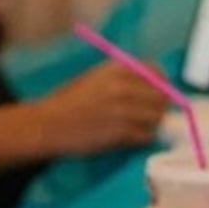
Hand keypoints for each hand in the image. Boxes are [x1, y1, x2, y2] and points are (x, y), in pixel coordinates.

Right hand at [34, 62, 168, 157]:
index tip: (158, 92)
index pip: (156, 72)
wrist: (47, 124)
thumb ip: (123, 76)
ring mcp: (123, 110)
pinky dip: (142, 138)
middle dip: (159, 106)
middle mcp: (123, 87)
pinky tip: (132, 137)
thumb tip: (153, 83)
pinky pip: (146, 135)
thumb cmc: (69, 101)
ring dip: (152, 123)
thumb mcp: (95, 77)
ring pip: (156, 117)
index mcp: (116, 69)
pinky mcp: (121, 132)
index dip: (161, 83)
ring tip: (139, 126)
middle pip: (161, 96)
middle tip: (151, 113)